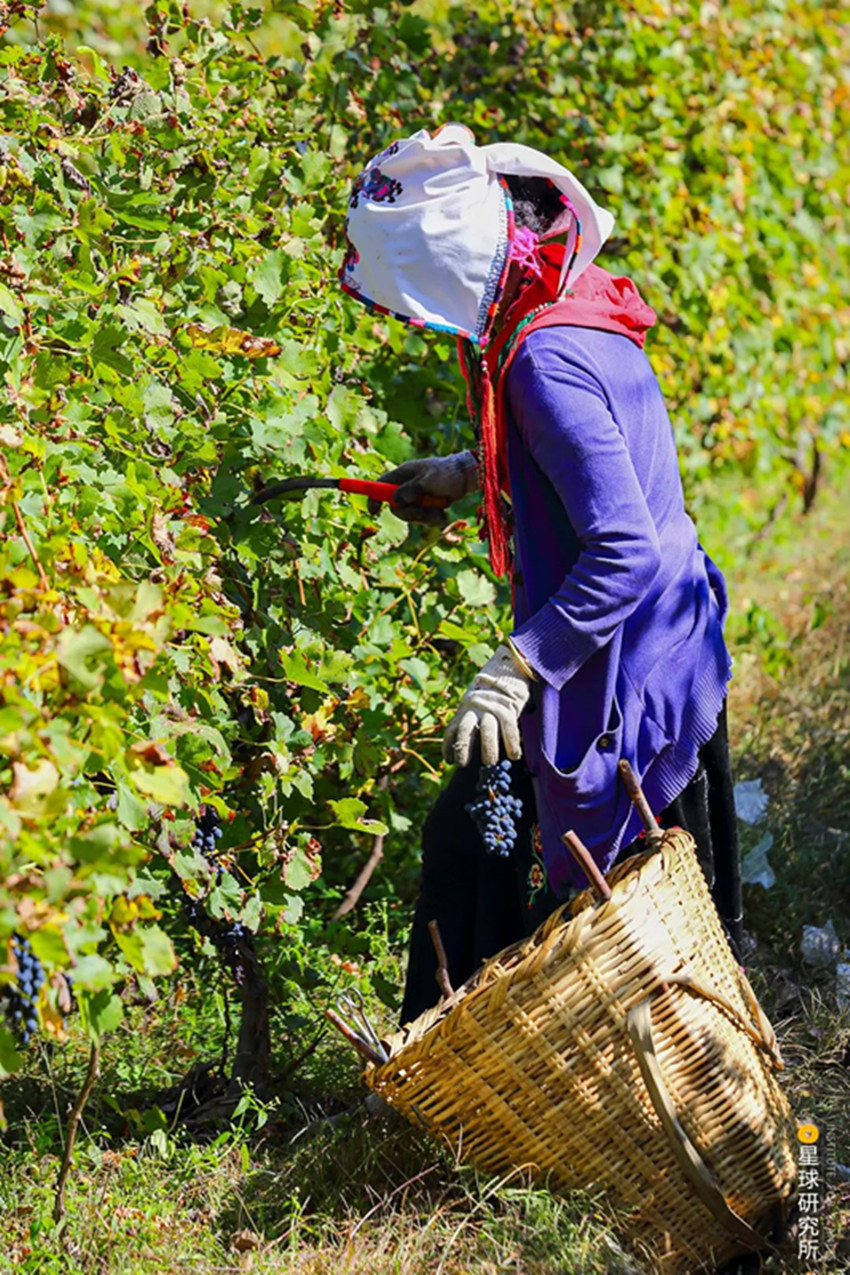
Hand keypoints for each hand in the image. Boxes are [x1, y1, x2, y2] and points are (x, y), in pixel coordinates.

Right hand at [367, 451, 477, 524]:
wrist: (465, 478)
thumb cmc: (446, 472)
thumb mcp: (429, 479)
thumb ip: (412, 489)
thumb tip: (396, 499)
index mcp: (403, 475)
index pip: (381, 485)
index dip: (374, 497)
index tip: (373, 511)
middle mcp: (407, 487)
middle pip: (397, 507)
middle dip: (410, 514)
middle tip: (423, 513)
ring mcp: (417, 498)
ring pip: (412, 516)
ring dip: (425, 517)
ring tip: (439, 510)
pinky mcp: (427, 507)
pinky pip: (424, 521)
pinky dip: (434, 520)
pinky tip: (443, 513)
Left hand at [443, 644, 532, 766]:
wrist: (508, 667)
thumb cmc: (492, 693)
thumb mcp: (476, 704)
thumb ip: (472, 721)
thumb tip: (470, 746)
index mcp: (465, 708)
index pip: (452, 728)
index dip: (448, 746)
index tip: (448, 761)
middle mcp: (475, 707)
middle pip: (466, 729)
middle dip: (463, 748)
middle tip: (462, 764)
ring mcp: (492, 706)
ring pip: (487, 730)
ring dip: (488, 748)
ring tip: (490, 763)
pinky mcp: (509, 706)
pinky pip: (509, 727)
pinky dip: (512, 743)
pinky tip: (514, 756)